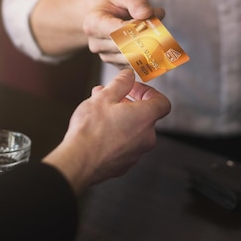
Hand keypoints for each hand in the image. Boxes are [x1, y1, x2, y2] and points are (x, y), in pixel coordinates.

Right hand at [43, 69, 170, 193]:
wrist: (78, 161)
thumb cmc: (91, 129)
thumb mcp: (104, 97)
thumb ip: (121, 83)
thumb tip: (128, 75)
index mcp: (145, 118)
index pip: (162, 102)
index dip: (148, 92)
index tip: (132, 88)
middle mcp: (146, 137)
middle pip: (144, 115)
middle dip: (127, 103)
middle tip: (109, 97)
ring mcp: (136, 153)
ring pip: (132, 130)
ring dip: (120, 119)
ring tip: (98, 112)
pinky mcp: (124, 164)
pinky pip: (124, 145)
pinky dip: (115, 136)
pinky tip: (97, 132)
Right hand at [83, 0, 164, 68]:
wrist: (102, 13)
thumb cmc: (113, 1)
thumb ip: (136, 0)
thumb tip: (146, 14)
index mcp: (93, 24)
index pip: (120, 32)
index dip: (139, 28)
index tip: (152, 19)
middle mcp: (96, 44)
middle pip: (127, 48)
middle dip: (147, 38)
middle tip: (160, 26)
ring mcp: (105, 56)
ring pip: (134, 58)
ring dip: (148, 46)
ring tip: (153, 29)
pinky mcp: (116, 64)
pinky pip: (135, 64)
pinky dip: (147, 54)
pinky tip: (148, 40)